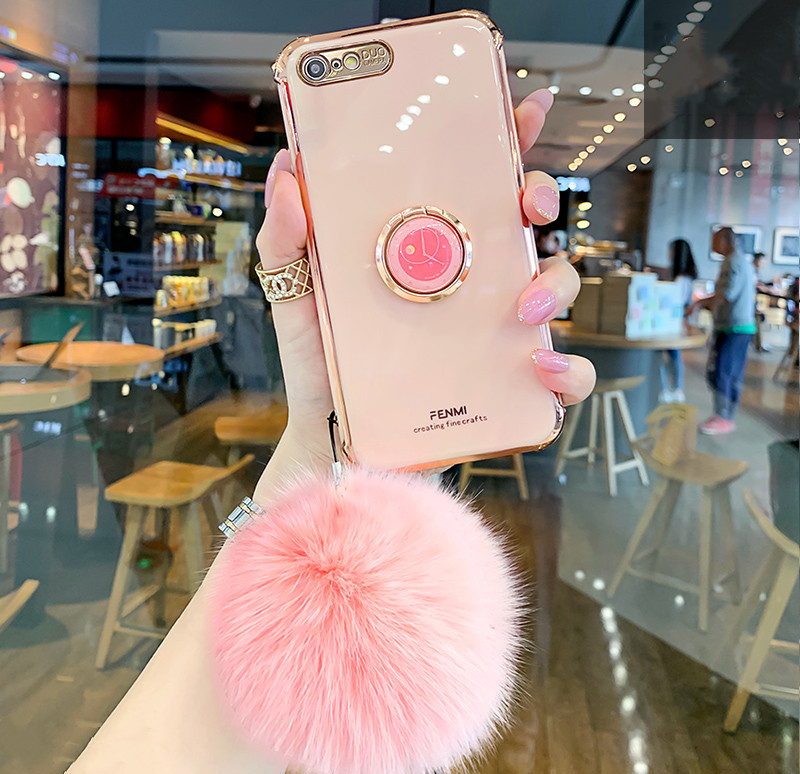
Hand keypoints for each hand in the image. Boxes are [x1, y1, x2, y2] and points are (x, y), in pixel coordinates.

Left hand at [255, 87, 594, 463]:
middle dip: (542, 196)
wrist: (334, 441)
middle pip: (528, 223)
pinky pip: (563, 376)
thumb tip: (289, 171)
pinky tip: (540, 368)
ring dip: (556, 284)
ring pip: (558, 286)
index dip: (507, 140)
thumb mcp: (296, 295)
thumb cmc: (323, 364)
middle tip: (529, 203)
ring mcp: (494, 332)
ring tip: (523, 308)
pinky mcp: (507, 386)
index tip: (526, 107)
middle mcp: (471, 284)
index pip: (475, 185)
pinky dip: (569, 371)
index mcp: (430, 250)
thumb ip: (287, 238)